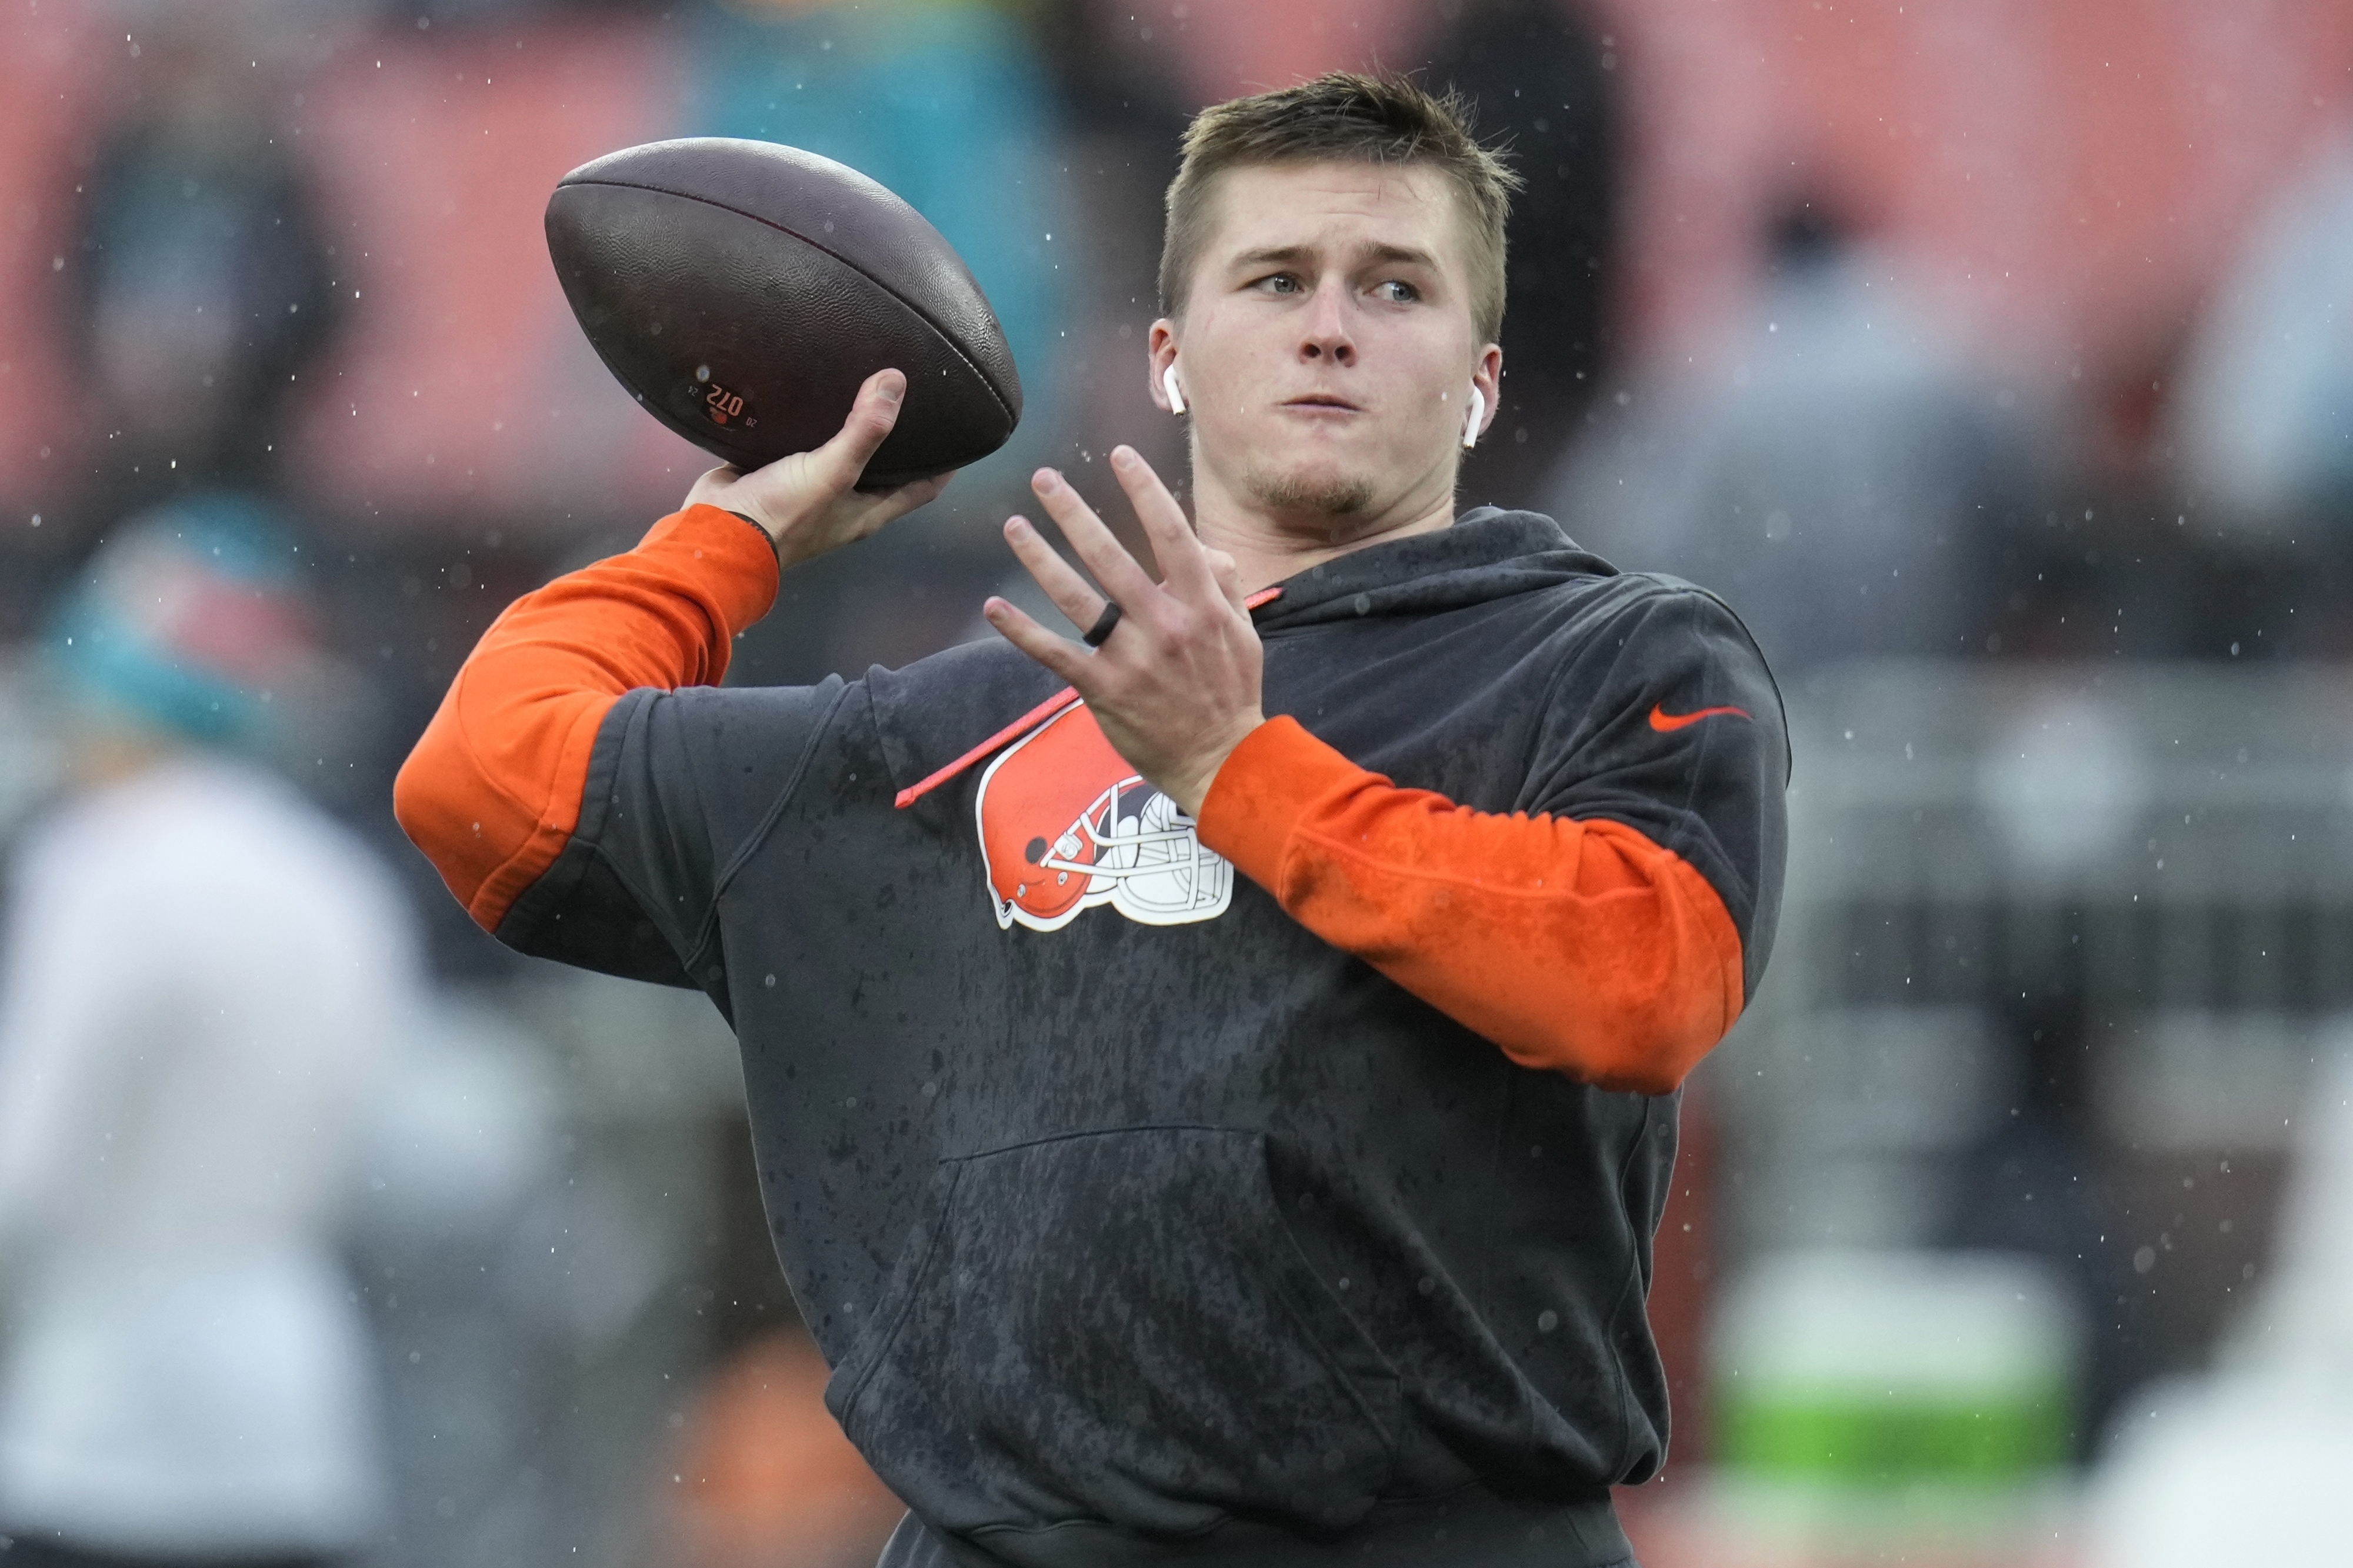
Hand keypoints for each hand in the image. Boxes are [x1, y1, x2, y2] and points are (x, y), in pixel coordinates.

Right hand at [684, 369, 951, 570]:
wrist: (716, 532)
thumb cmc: (784, 515)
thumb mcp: (833, 472)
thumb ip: (865, 431)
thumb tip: (896, 382)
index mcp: (868, 511)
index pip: (922, 486)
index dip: (944, 462)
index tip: (959, 428)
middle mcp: (844, 500)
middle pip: (884, 466)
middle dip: (899, 436)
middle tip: (912, 392)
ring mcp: (809, 486)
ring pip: (840, 450)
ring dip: (852, 424)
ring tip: (866, 381)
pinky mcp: (777, 470)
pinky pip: (801, 442)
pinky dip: (811, 420)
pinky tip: (815, 390)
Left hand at [984, 447, 1263, 816]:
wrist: (1221, 760)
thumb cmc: (1231, 691)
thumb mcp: (1243, 632)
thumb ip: (1223, 583)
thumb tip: (1200, 548)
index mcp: (1201, 604)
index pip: (1169, 534)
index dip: (1143, 491)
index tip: (1119, 455)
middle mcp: (1164, 624)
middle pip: (1111, 556)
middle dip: (1073, 513)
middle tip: (1044, 479)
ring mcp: (1131, 658)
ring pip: (1077, 598)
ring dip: (1040, 558)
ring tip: (1014, 526)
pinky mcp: (1103, 689)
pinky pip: (1055, 653)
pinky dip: (1021, 631)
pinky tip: (993, 606)